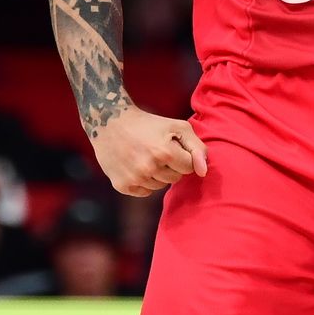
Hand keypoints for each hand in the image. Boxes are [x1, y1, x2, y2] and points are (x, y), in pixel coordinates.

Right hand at [90, 106, 208, 196]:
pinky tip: (135, 165)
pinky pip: (145, 192)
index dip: (183, 156)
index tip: (171, 146)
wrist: (109, 122)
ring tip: (145, 156)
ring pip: (160, 187)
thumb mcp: (177, 127)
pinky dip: (143, 182)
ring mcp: (134, 178)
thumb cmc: (149, 124)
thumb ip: (197, 148)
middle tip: (156, 150)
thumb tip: (203, 172)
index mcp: (165, 152)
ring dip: (157, 174)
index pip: (189, 168)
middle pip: (175, 179)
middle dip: (171, 166)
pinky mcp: (122, 186)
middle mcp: (149, 167)